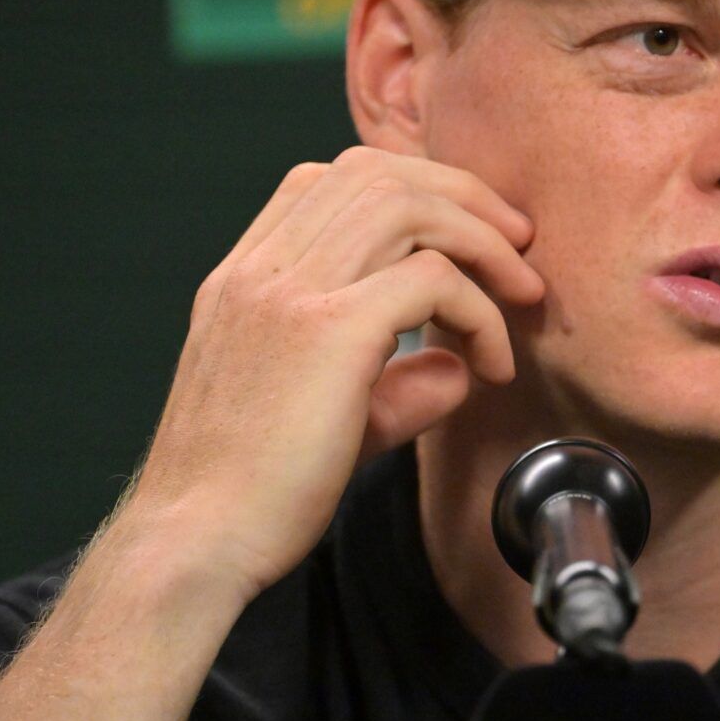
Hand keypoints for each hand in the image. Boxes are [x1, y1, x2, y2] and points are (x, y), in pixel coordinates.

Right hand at [120, 146, 545, 598]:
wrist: (195, 544)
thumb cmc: (251, 496)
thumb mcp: (325, 420)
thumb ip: (390, 386)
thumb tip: (457, 369)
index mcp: (244, 278)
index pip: (327, 181)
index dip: (410, 189)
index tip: (466, 233)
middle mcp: (260, 270)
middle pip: (378, 176)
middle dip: (464, 197)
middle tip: (519, 246)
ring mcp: (289, 293)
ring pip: (409, 208)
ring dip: (484, 242)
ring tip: (524, 292)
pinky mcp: (327, 332)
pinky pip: (433, 280)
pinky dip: (480, 313)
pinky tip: (493, 364)